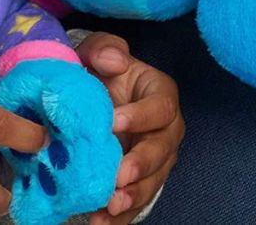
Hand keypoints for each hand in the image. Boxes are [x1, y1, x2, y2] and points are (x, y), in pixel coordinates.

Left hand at [77, 33, 184, 224]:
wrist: (89, 97)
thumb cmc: (99, 73)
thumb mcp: (98, 52)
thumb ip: (105, 48)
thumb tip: (114, 61)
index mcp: (161, 95)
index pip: (160, 108)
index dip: (140, 117)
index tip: (112, 123)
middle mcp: (166, 130)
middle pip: (161, 150)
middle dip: (140, 165)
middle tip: (116, 176)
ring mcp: (156, 159)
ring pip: (153, 181)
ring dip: (133, 196)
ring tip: (111, 206)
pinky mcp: (141, 181)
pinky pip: (137, 202)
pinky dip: (121, 217)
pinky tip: (101, 223)